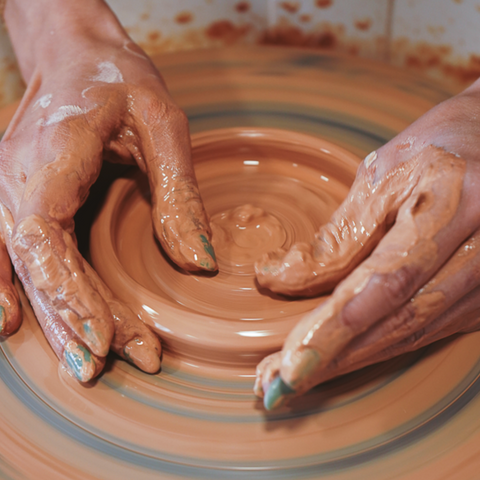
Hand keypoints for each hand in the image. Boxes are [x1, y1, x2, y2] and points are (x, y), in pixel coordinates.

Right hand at [0, 0, 215, 380]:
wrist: (77, 53)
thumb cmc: (118, 78)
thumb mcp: (162, 123)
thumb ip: (178, 193)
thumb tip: (199, 263)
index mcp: (50, 152)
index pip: (46, 236)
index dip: (70, 292)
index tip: (106, 336)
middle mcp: (15, 177)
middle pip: (33, 264)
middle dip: (69, 319)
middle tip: (105, 366)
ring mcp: (9, 188)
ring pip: (22, 266)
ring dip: (51, 318)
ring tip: (84, 363)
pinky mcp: (20, 197)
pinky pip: (11, 252)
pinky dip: (20, 291)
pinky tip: (27, 326)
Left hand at [254, 81, 479, 408]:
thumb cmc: (433, 151)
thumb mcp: (380, 177)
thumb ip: (336, 237)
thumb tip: (274, 279)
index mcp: (456, 201)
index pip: (388, 279)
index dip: (337, 326)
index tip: (290, 363)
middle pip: (403, 320)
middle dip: (338, 358)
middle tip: (280, 384)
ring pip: (417, 334)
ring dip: (355, 360)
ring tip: (300, 377)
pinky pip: (430, 330)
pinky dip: (382, 348)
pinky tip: (345, 357)